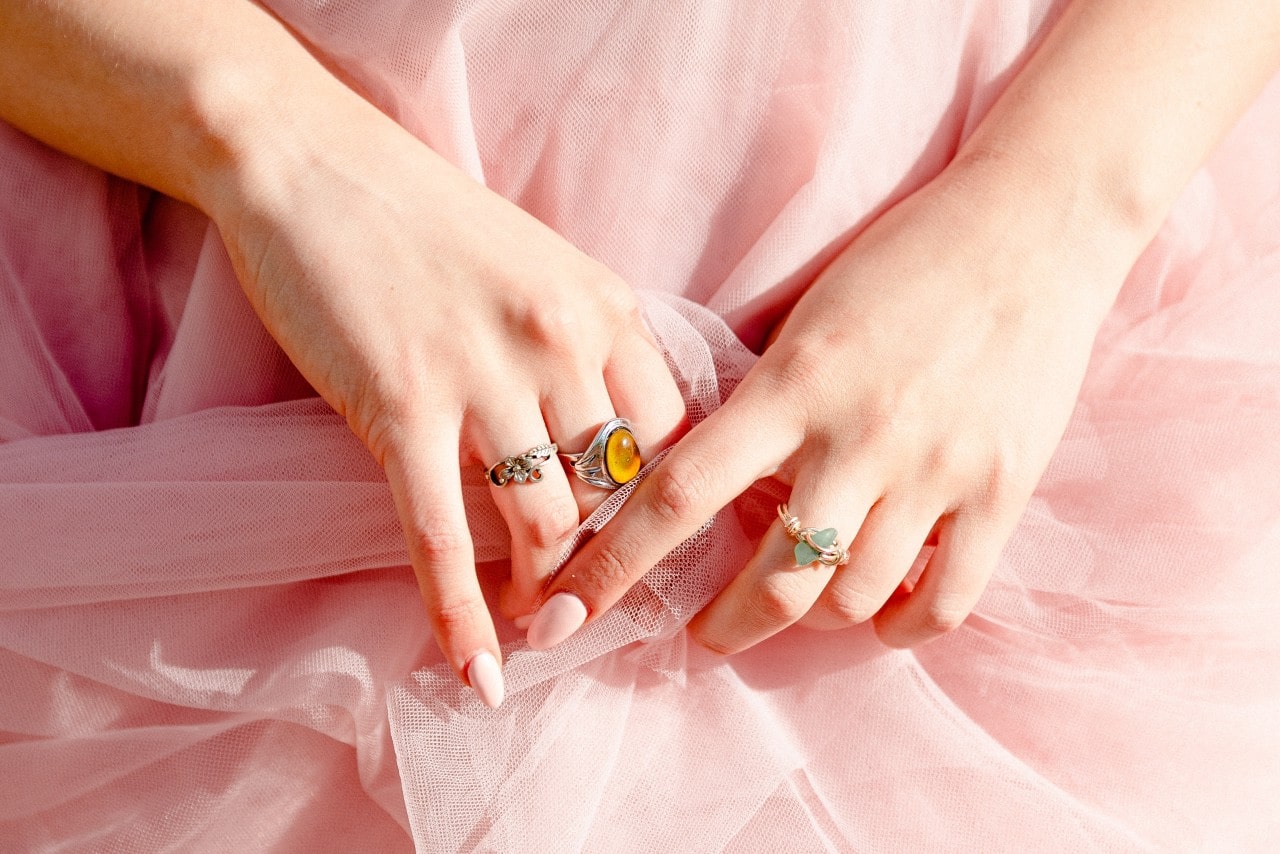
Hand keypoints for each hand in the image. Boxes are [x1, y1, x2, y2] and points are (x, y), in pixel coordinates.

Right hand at [208, 99, 684, 702]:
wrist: (312, 164)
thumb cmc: (428, 221)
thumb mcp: (543, 267)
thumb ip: (588, 346)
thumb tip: (610, 444)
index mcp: (607, 309)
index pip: (670, 439)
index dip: (663, 508)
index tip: (647, 551)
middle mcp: (562, 343)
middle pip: (612, 493)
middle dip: (606, 562)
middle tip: (586, 605)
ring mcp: (483, 376)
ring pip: (543, 521)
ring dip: (544, 590)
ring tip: (534, 623)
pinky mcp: (401, 406)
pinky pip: (442, 535)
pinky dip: (461, 615)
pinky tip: (476, 672)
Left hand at [525, 153, 1139, 653]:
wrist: (1033, 228)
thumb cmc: (906, 259)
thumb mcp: (806, 313)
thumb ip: (756, 390)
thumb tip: (700, 459)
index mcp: (791, 386)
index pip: (678, 496)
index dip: (612, 567)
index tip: (567, 614)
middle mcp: (858, 439)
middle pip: (772, 581)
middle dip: (723, 627)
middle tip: (706, 631)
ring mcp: (935, 472)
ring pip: (853, 599)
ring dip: (813, 617)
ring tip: (801, 599)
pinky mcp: (1002, 492)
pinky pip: (945, 603)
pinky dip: (902, 626)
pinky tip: (881, 609)